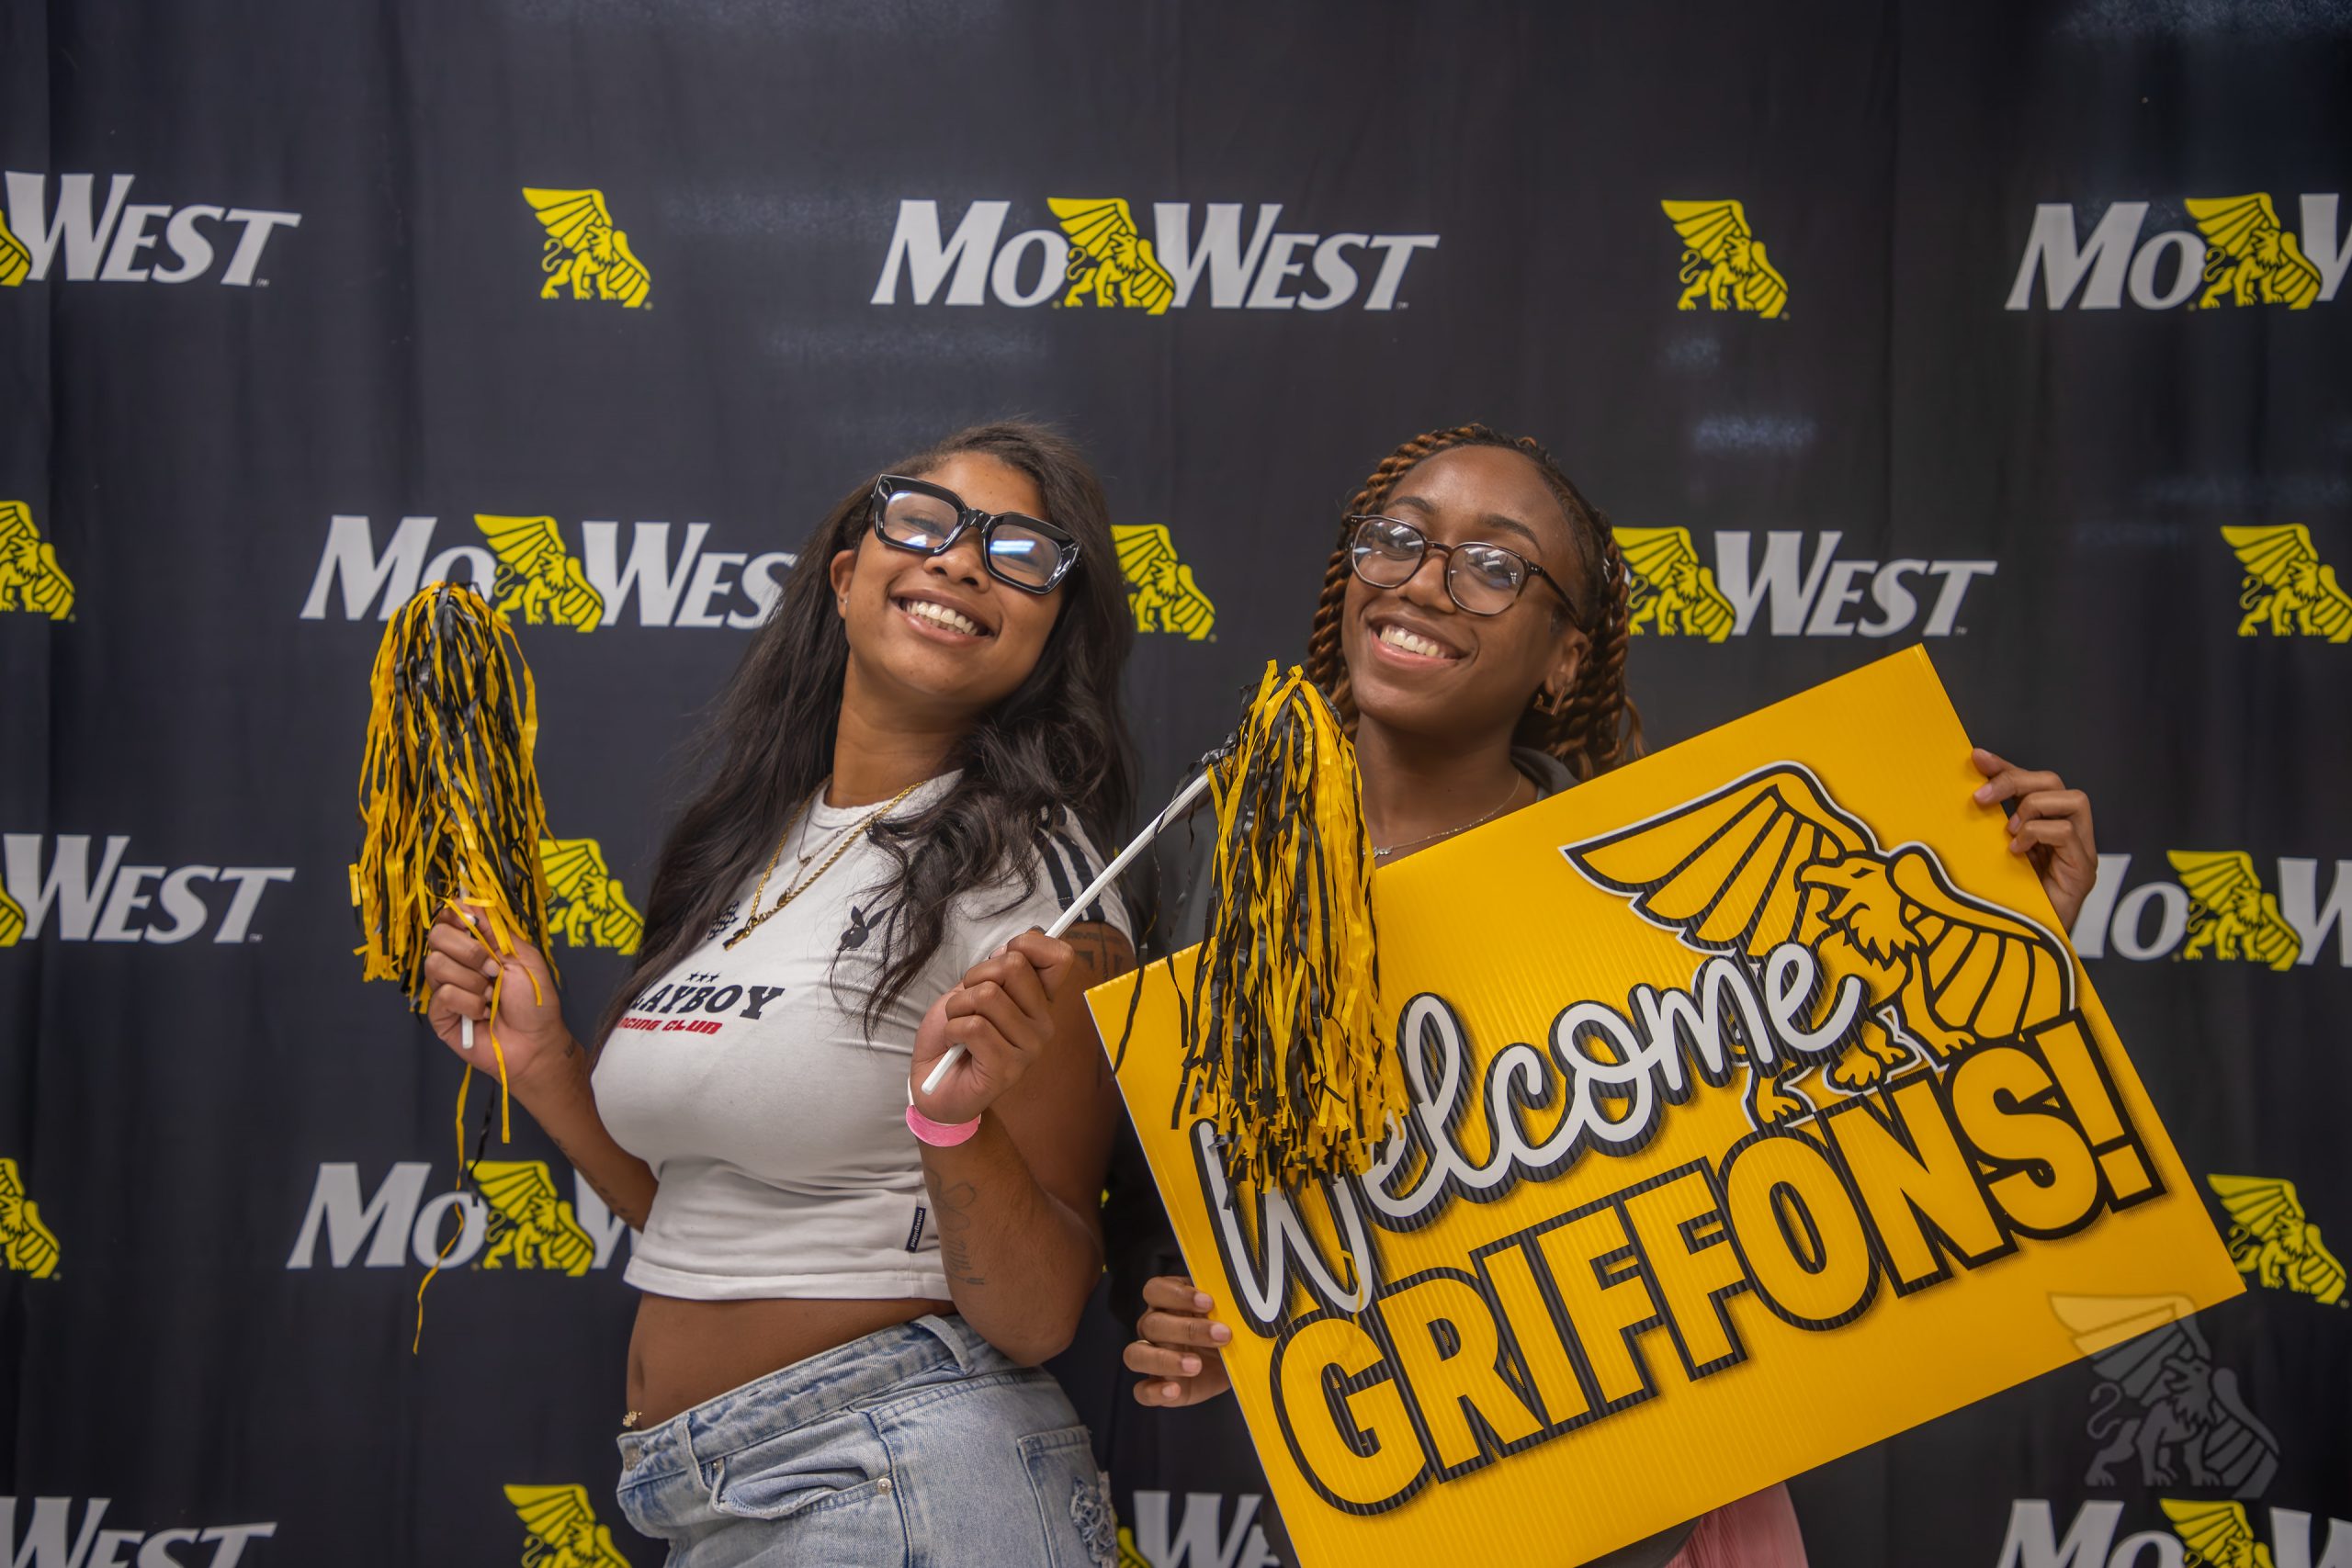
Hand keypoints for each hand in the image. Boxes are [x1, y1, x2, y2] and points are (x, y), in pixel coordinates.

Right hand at [422, 902, 571, 1090]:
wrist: (536, 1041)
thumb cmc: (534, 1001)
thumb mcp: (523, 956)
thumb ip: (496, 929)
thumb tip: (469, 899)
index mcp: (476, 946)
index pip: (449, 918)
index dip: (456, 915)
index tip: (473, 923)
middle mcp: (456, 963)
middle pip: (436, 936)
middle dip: (469, 950)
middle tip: (494, 968)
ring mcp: (445, 988)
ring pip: (436, 965)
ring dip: (473, 981)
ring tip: (491, 996)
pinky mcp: (440, 1014)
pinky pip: (444, 995)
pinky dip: (469, 1004)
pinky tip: (482, 1014)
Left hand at [909, 929, 1074, 1124]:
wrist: (933, 1084)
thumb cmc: (954, 1036)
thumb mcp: (971, 991)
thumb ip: (996, 971)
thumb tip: (1011, 949)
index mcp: (1040, 1001)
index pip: (1060, 957)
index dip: (1027, 944)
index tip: (999, 958)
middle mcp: (1043, 1023)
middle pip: (1013, 966)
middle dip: (974, 976)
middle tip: (967, 1003)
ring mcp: (1029, 1048)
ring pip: (987, 996)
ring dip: (957, 1007)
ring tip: (958, 1027)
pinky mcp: (1008, 1068)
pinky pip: (973, 1026)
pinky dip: (953, 1030)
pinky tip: (957, 1045)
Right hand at [1125, 1275, 1233, 1406]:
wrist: (1234, 1362)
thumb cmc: (1225, 1329)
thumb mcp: (1227, 1314)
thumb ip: (1225, 1304)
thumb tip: (1240, 1300)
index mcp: (1166, 1302)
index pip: (1155, 1290)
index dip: (1178, 1295)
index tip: (1209, 1302)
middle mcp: (1152, 1327)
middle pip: (1152, 1324)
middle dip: (1187, 1330)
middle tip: (1221, 1335)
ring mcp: (1150, 1357)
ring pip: (1136, 1355)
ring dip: (1165, 1360)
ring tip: (1196, 1365)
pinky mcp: (1156, 1385)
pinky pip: (1141, 1391)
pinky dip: (1154, 1391)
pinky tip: (1174, 1390)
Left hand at [1971, 748, 2097, 930]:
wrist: (2025, 951)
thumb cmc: (2004, 907)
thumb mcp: (1987, 859)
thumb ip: (1983, 832)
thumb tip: (1959, 803)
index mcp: (2042, 829)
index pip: (2031, 783)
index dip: (2005, 766)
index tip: (1975, 757)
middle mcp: (2067, 836)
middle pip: (2055, 782)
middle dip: (2016, 780)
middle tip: (1982, 798)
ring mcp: (2080, 853)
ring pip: (2073, 799)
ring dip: (2033, 808)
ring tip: (2009, 832)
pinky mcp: (2083, 871)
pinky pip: (2068, 832)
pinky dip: (2038, 833)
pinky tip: (2017, 851)